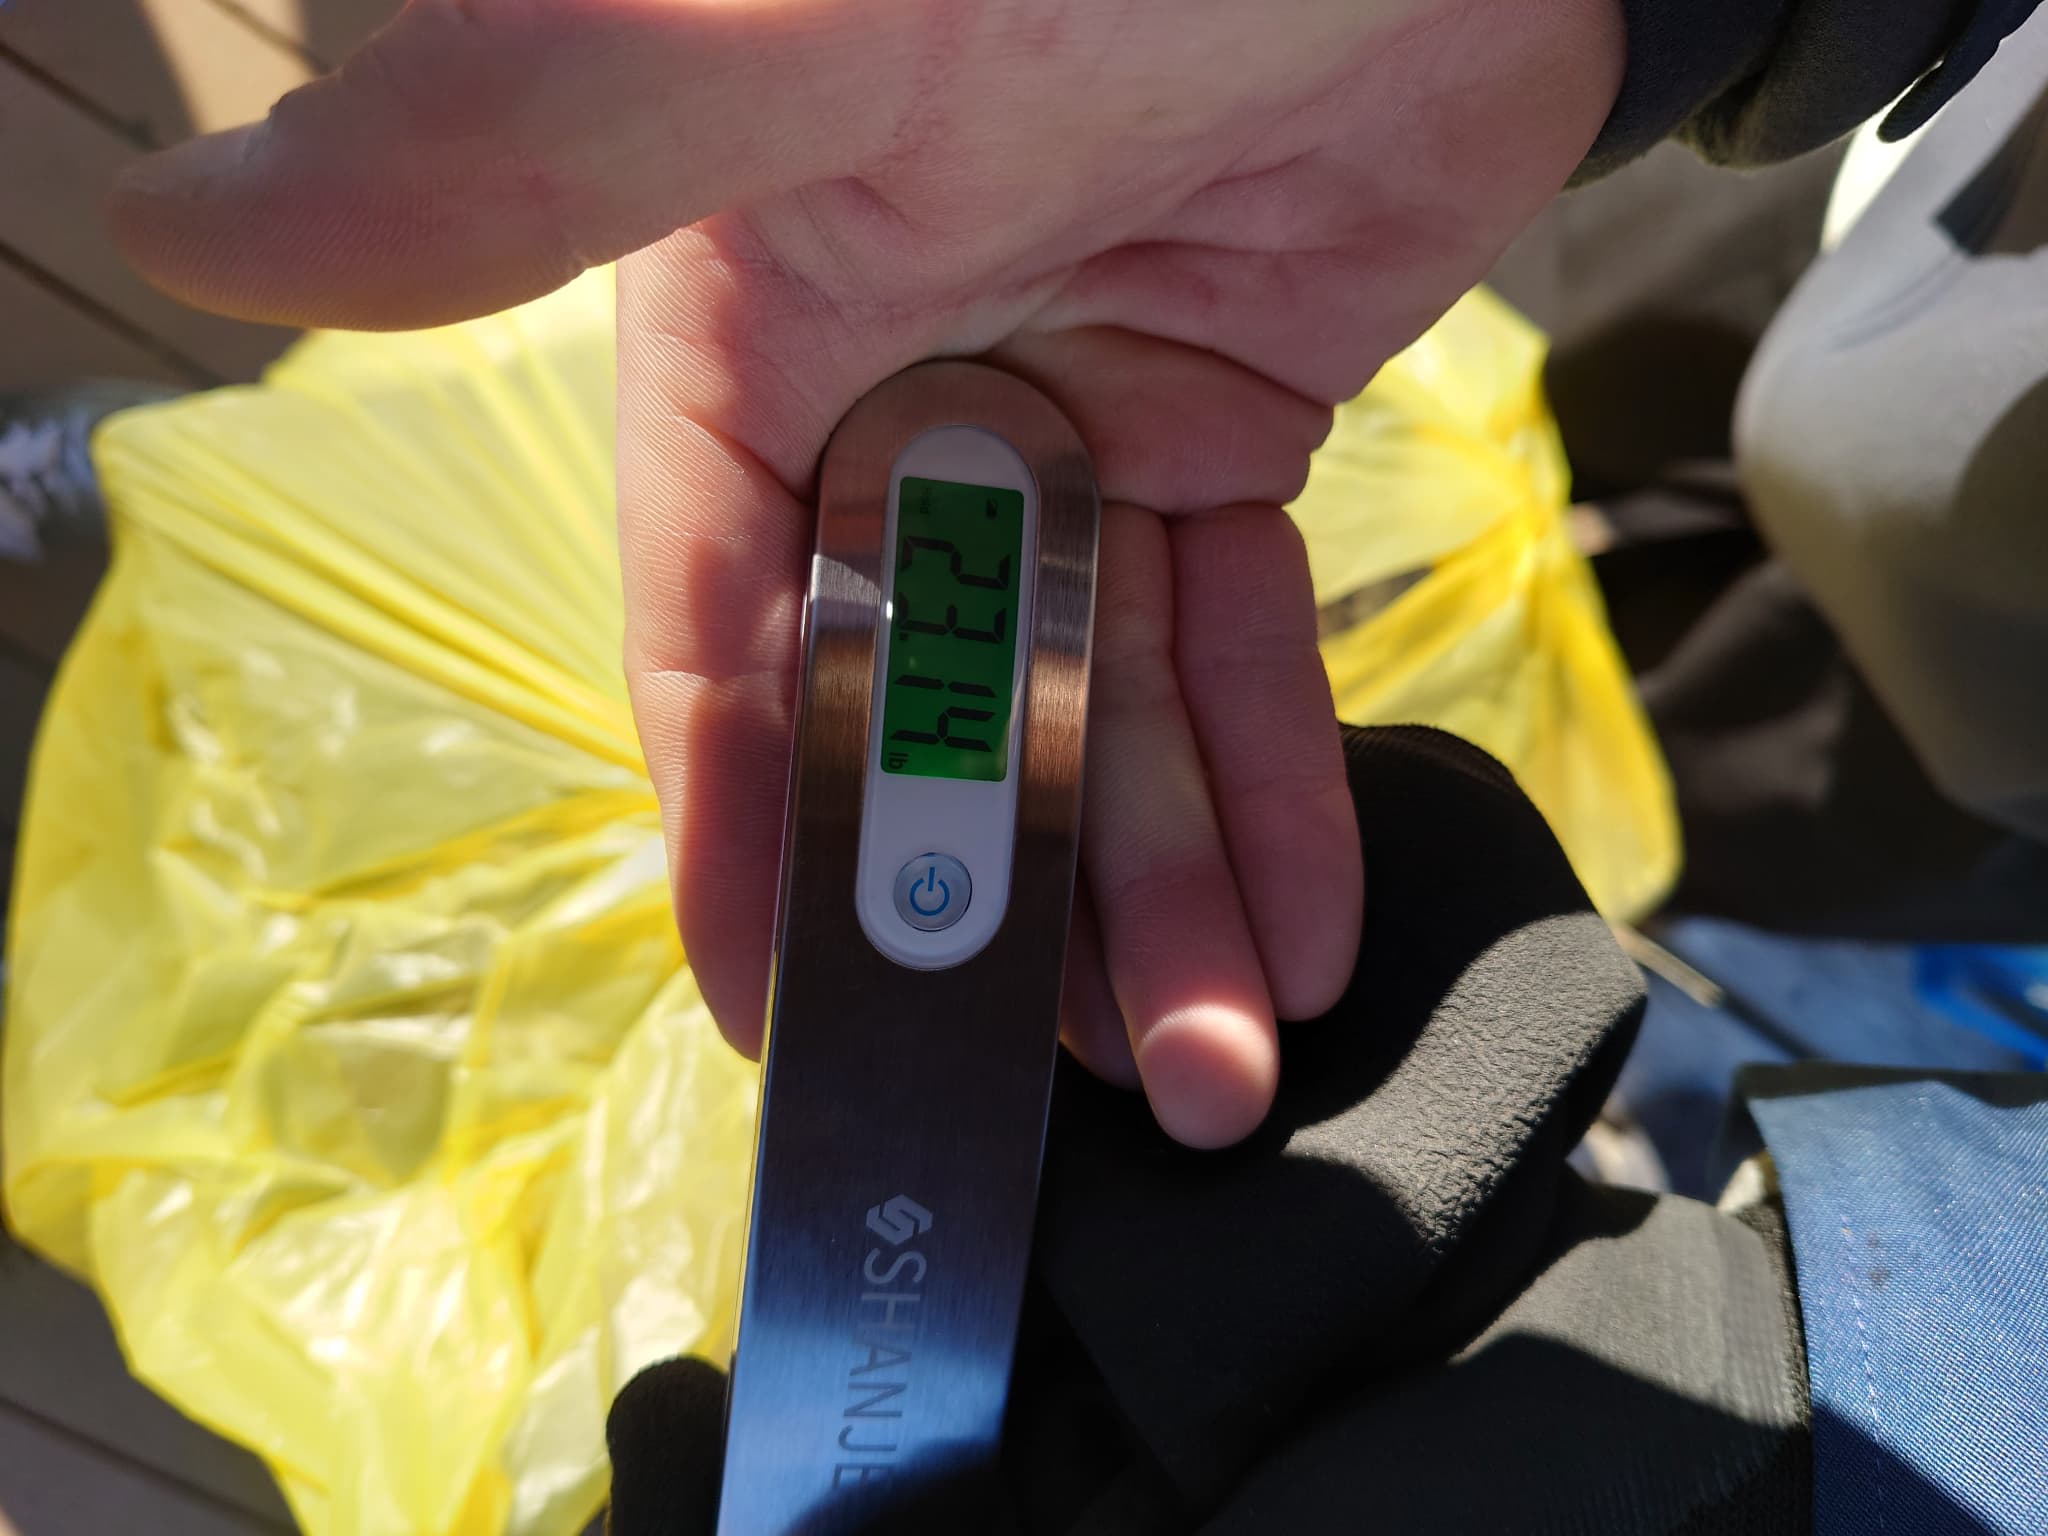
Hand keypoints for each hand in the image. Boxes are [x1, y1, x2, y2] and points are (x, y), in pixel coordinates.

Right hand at [111, 0, 1622, 1146]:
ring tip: (1213, 1069)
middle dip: (991, 913)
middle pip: (926, 710)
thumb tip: (202, 219)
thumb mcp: (794, 35)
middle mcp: (901, 392)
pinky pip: (1244, 639)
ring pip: (1100, 707)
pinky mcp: (1237, 418)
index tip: (789, 1016)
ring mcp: (1077, 417)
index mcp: (754, 333)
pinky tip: (1307, 928)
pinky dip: (1282, 779)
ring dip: (1157, 897)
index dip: (743, 833)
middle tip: (1071, 1094)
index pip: (713, 634)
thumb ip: (532, 141)